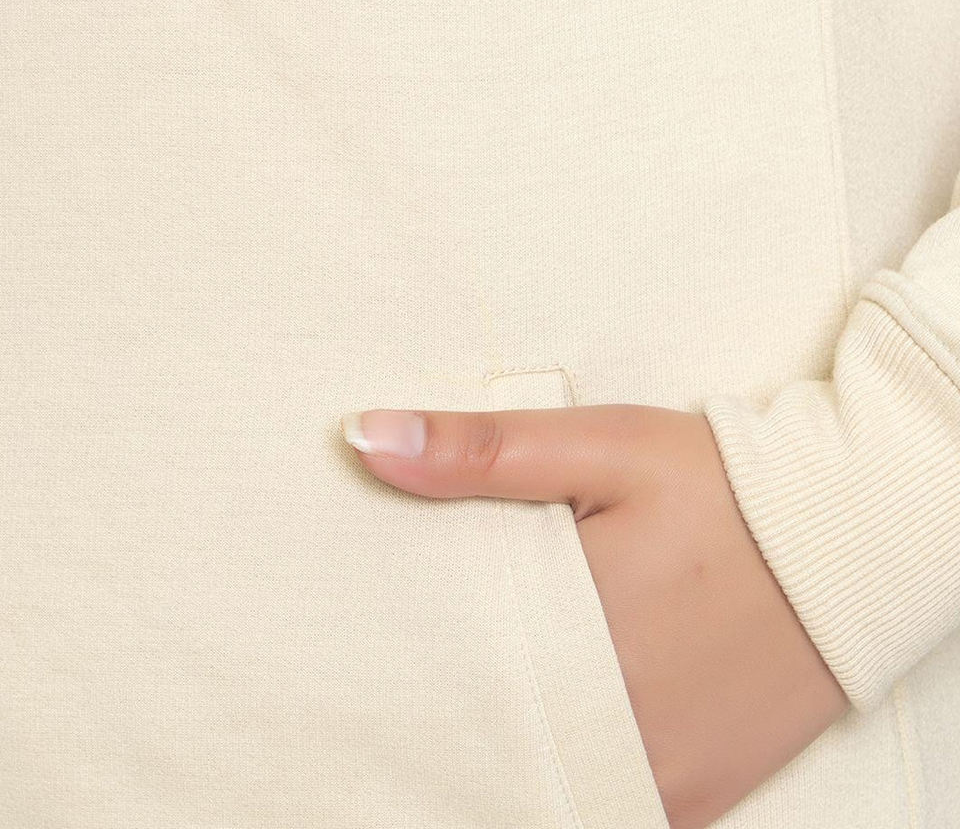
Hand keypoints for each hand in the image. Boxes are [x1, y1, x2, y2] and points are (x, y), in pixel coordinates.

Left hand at [341, 403, 849, 828]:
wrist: (846, 539)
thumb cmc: (719, 485)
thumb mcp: (602, 448)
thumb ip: (481, 451)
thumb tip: (368, 439)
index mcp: (573, 632)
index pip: (443, 662)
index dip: (401, 646)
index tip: (372, 628)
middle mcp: (610, 721)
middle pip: (487, 725)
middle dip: (451, 690)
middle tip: (430, 648)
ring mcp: (654, 771)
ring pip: (536, 771)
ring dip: (507, 730)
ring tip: (496, 674)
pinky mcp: (693, 794)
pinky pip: (600, 793)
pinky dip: (565, 759)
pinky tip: (555, 712)